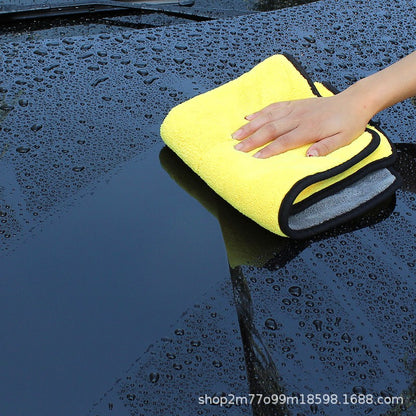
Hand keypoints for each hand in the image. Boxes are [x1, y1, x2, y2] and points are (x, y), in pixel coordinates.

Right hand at [232, 92, 372, 157]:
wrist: (355, 101)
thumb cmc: (350, 124)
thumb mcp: (344, 139)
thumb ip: (326, 147)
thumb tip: (309, 157)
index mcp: (309, 128)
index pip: (284, 141)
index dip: (269, 150)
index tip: (254, 158)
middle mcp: (298, 117)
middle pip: (270, 129)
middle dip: (252, 139)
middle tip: (237, 149)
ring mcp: (295, 108)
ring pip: (268, 117)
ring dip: (250, 126)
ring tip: (235, 135)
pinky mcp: (294, 103)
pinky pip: (274, 107)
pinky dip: (260, 112)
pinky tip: (248, 117)